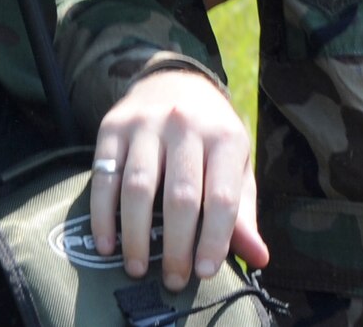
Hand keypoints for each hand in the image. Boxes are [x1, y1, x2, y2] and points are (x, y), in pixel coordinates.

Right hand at [90, 69, 267, 291]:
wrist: (173, 82)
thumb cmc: (209, 137)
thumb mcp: (234, 165)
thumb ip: (242, 212)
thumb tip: (259, 257)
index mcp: (224, 137)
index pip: (222, 196)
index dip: (214, 238)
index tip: (204, 272)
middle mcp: (186, 125)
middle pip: (180, 196)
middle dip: (175, 246)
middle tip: (172, 279)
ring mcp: (146, 124)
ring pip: (138, 188)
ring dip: (136, 235)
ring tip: (136, 267)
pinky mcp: (112, 128)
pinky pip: (104, 178)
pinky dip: (103, 216)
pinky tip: (107, 244)